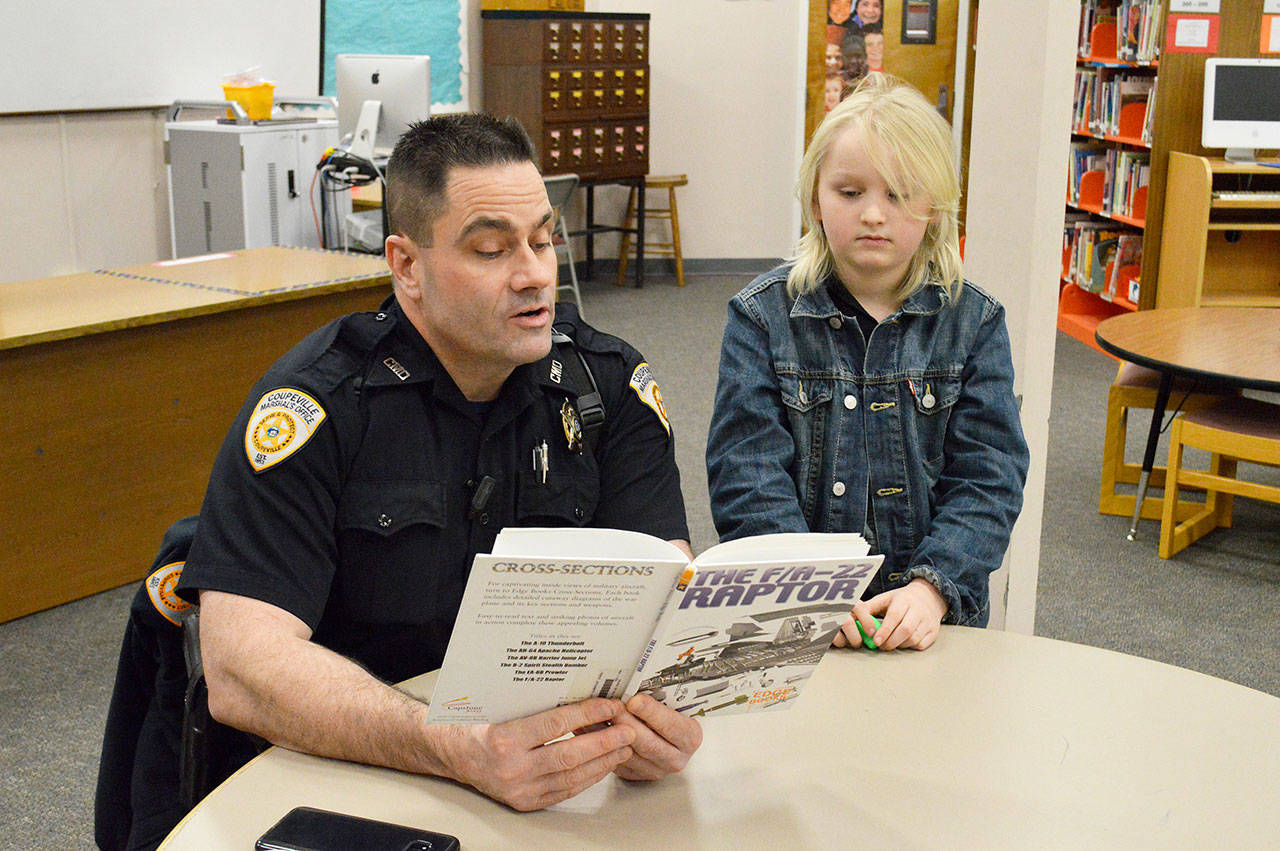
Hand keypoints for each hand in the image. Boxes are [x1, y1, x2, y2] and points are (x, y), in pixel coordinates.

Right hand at [440, 698, 635, 810]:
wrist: (454, 754)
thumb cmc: (476, 724)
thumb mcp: (501, 705)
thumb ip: (537, 702)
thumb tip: (580, 690)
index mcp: (504, 739)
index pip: (555, 725)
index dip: (587, 714)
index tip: (609, 705)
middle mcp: (511, 768)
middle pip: (568, 756)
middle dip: (603, 743)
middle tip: (627, 730)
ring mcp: (519, 789)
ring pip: (570, 778)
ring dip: (601, 762)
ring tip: (622, 748)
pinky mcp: (525, 802)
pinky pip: (564, 792)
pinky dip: (587, 778)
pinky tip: (602, 766)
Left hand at [608, 693, 702, 781]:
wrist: (667, 736)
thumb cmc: (670, 716)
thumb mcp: (672, 705)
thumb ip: (658, 699)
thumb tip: (635, 688)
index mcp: (689, 737)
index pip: (671, 725)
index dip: (651, 712)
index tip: (634, 700)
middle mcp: (676, 757)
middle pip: (649, 744)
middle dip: (628, 723)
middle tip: (613, 707)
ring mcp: (657, 769)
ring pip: (631, 755)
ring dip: (612, 736)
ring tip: (599, 717)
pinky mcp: (638, 776)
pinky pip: (620, 764)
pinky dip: (607, 747)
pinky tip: (598, 732)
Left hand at [834, 578, 946, 650]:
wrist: (928, 597)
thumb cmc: (901, 600)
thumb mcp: (885, 599)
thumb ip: (869, 608)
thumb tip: (851, 618)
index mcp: (904, 600)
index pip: (894, 616)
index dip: (885, 630)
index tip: (875, 641)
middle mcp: (918, 610)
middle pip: (905, 630)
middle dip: (891, 641)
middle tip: (881, 646)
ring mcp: (928, 621)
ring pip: (914, 639)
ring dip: (900, 645)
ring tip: (890, 644)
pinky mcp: (934, 631)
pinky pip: (922, 644)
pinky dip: (911, 647)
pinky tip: (903, 643)